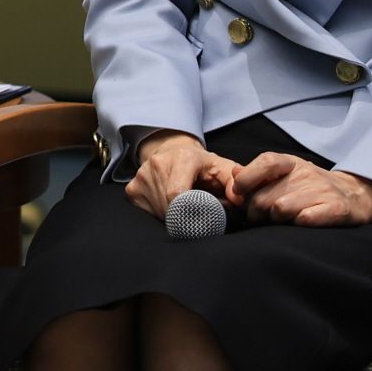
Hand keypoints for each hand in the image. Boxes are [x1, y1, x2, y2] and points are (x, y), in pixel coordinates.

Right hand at [123, 130, 243, 220]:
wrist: (175, 152)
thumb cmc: (204, 166)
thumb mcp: (225, 169)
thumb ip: (236, 183)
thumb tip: (239, 201)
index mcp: (182, 157)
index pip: (177, 193)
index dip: (189, 212)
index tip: (201, 218)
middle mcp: (158, 163)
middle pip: (169, 206)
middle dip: (186, 216)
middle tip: (197, 215)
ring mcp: (142, 175)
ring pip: (159, 211)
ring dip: (174, 217)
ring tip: (184, 208)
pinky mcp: (132, 188)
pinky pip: (146, 211)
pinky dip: (160, 215)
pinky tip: (169, 206)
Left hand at [230, 152, 371, 227]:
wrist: (355, 195)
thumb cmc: (310, 188)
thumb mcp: (285, 175)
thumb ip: (257, 175)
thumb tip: (233, 173)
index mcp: (290, 163)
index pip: (264, 162)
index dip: (246, 180)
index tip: (239, 196)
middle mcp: (306, 174)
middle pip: (264, 197)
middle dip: (255, 213)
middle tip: (258, 219)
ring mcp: (321, 191)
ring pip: (280, 209)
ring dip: (274, 221)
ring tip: (278, 223)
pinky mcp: (336, 209)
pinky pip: (304, 220)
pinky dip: (296, 225)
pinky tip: (298, 225)